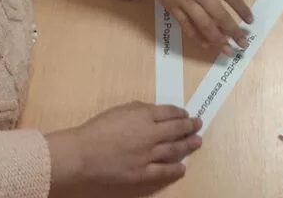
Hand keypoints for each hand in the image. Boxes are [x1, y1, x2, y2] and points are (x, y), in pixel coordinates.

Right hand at [47, 103, 200, 193]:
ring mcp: (149, 154)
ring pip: (174, 149)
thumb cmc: (99, 127)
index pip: (170, 112)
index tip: (185, 114)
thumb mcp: (121, 109)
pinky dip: (175, 169)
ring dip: (187, 145)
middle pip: (176, 129)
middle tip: (198, 125)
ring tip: (197, 141)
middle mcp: (152, 134)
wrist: (84, 152)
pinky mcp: (143, 172)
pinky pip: (163, 171)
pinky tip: (182, 168)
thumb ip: (140, 109)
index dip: (180, 113)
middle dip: (189, 126)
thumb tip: (154, 112)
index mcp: (145, 115)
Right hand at [144, 0, 252, 54]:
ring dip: (218, 40)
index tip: (250, 21)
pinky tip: (206, 45)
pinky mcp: (173, 7)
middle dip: (234, 31)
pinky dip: (196, 37)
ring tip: (228, 50)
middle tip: (243, 43)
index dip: (243, 11)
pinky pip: (186, 25)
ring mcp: (186, 2)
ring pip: (205, 25)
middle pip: (221, 16)